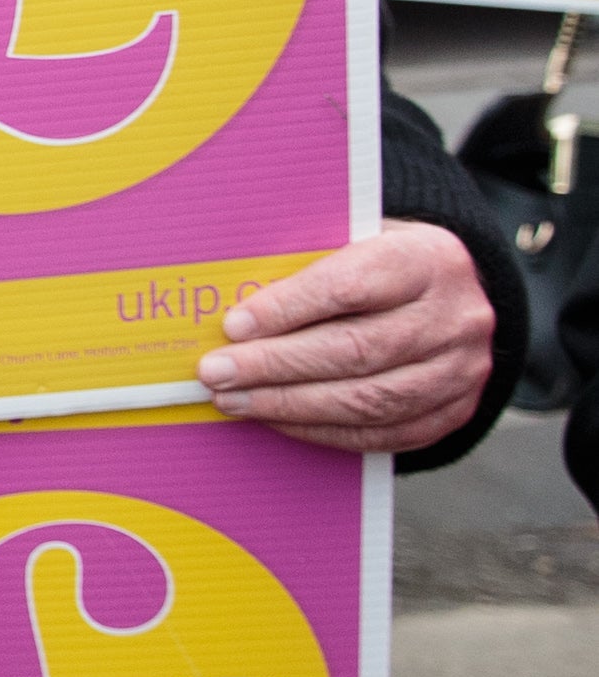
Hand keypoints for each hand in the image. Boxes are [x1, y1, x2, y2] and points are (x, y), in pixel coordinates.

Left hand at [200, 225, 498, 452]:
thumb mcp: (351, 244)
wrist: (447, 296)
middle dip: (275, 366)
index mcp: (427, 260)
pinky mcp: (453, 412)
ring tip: (235, 400)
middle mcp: (455, 317)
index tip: (233, 326)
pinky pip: (381, 432)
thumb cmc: (378, 267)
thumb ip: (304, 268)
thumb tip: (234, 315)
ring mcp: (460, 370)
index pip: (348, 287)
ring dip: (289, 404)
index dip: (286, 310)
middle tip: (217, 373)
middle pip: (356, 350)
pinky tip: (276, 419)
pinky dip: (320, 429)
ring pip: (367, 399)